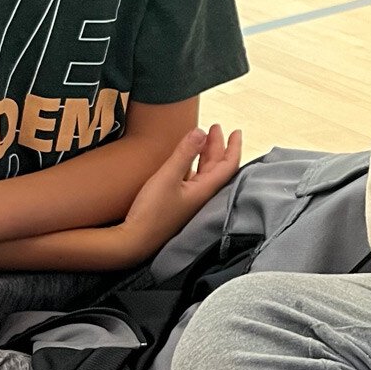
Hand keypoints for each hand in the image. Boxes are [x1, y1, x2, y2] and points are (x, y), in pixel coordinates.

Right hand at [123, 124, 242, 245]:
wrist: (134, 241)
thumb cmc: (151, 212)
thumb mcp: (167, 177)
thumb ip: (184, 153)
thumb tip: (201, 131)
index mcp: (205, 190)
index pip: (228, 165)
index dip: (234, 146)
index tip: (236, 131)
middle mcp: (202, 196)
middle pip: (217, 167)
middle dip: (218, 146)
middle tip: (215, 128)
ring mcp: (191, 201)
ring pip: (205, 173)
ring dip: (206, 154)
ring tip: (202, 139)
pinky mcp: (179, 204)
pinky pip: (194, 179)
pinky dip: (195, 165)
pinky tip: (187, 161)